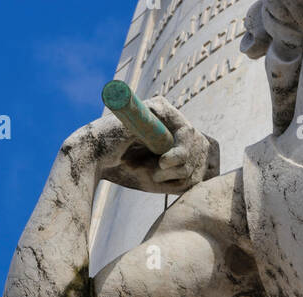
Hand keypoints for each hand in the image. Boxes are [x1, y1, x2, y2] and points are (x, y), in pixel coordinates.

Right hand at [63, 98, 219, 194]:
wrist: (94, 159)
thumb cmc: (124, 170)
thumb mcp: (162, 180)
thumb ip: (185, 177)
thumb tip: (207, 173)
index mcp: (170, 135)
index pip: (200, 149)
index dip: (197, 169)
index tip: (181, 183)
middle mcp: (169, 121)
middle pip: (202, 145)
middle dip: (191, 169)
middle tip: (167, 179)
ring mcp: (164, 111)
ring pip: (195, 140)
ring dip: (182, 166)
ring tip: (158, 172)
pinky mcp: (159, 107)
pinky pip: (186, 132)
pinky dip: (179, 155)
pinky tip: (162, 163)